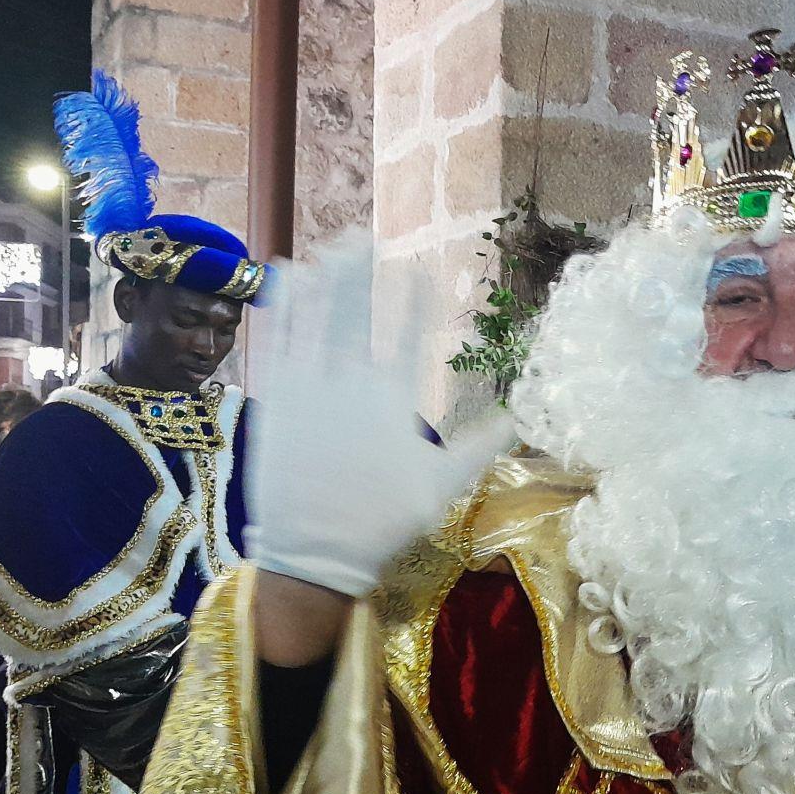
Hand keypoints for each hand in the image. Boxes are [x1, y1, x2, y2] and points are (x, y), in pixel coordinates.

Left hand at [246, 232, 513, 602]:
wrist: (313, 554)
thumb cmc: (381, 522)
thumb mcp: (442, 488)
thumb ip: (481, 447)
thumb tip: (521, 419)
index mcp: (394, 399)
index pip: (411, 335)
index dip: (417, 302)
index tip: (420, 273)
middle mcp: (350, 382)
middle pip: (356, 312)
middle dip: (359, 272)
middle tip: (361, 239)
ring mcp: (307, 386)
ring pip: (314, 317)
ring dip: (322, 279)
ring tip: (327, 250)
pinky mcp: (274, 396)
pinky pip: (276, 338)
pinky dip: (281, 305)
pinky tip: (283, 278)